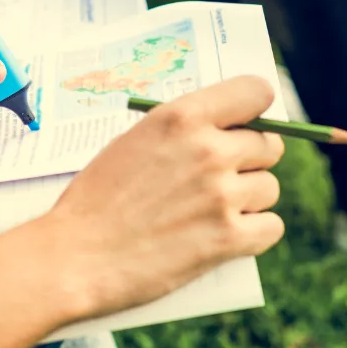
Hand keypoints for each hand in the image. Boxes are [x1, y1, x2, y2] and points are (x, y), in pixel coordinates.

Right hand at [40, 76, 285, 316]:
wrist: (74, 255)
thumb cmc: (95, 199)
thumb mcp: (132, 141)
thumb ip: (181, 132)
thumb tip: (224, 131)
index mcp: (182, 117)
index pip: (256, 91)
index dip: (254, 109)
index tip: (244, 125)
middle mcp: (208, 150)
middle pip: (269, 145)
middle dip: (249, 160)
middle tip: (220, 178)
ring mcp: (221, 195)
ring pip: (269, 188)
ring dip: (248, 200)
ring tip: (210, 212)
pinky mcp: (228, 239)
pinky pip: (272, 227)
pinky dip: (253, 234)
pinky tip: (224, 236)